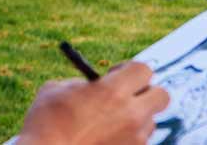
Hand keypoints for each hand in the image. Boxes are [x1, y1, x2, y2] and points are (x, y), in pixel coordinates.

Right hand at [17, 62, 167, 144]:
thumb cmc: (45, 121)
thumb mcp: (57, 89)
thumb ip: (82, 83)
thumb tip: (93, 85)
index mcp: (112, 90)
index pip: (143, 70)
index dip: (130, 69)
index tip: (114, 73)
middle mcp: (131, 114)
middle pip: (161, 96)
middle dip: (146, 92)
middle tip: (126, 95)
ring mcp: (135, 138)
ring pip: (149, 121)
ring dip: (135, 118)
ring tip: (107, 123)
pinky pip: (138, 141)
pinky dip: (126, 137)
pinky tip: (102, 138)